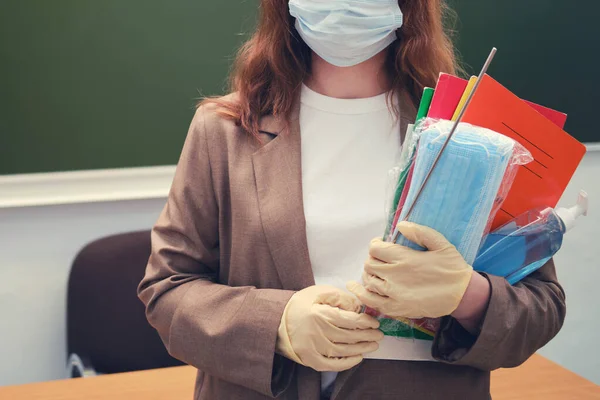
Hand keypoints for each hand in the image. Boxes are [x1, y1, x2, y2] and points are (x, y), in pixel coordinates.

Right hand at [276, 285, 383, 371]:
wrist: (275, 320)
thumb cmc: (298, 305)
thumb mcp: (318, 292)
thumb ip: (338, 297)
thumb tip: (357, 306)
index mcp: (321, 314)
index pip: (351, 320)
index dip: (366, 322)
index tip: (374, 322)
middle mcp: (318, 332)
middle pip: (350, 336)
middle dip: (368, 335)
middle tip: (379, 334)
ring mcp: (314, 348)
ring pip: (344, 350)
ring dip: (362, 348)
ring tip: (373, 345)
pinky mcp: (310, 359)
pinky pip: (332, 364)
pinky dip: (347, 363)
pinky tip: (358, 358)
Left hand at [347, 222, 473, 318]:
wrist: (463, 296)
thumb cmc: (452, 268)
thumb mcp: (441, 243)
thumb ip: (419, 232)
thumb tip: (400, 225)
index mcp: (404, 258)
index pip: (375, 248)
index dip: (376, 245)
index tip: (382, 246)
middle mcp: (395, 275)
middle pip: (369, 263)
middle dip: (373, 259)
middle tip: (382, 260)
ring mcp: (393, 293)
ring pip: (368, 280)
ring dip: (370, 274)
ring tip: (378, 272)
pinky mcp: (395, 308)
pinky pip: (370, 300)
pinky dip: (361, 293)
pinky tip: (356, 287)